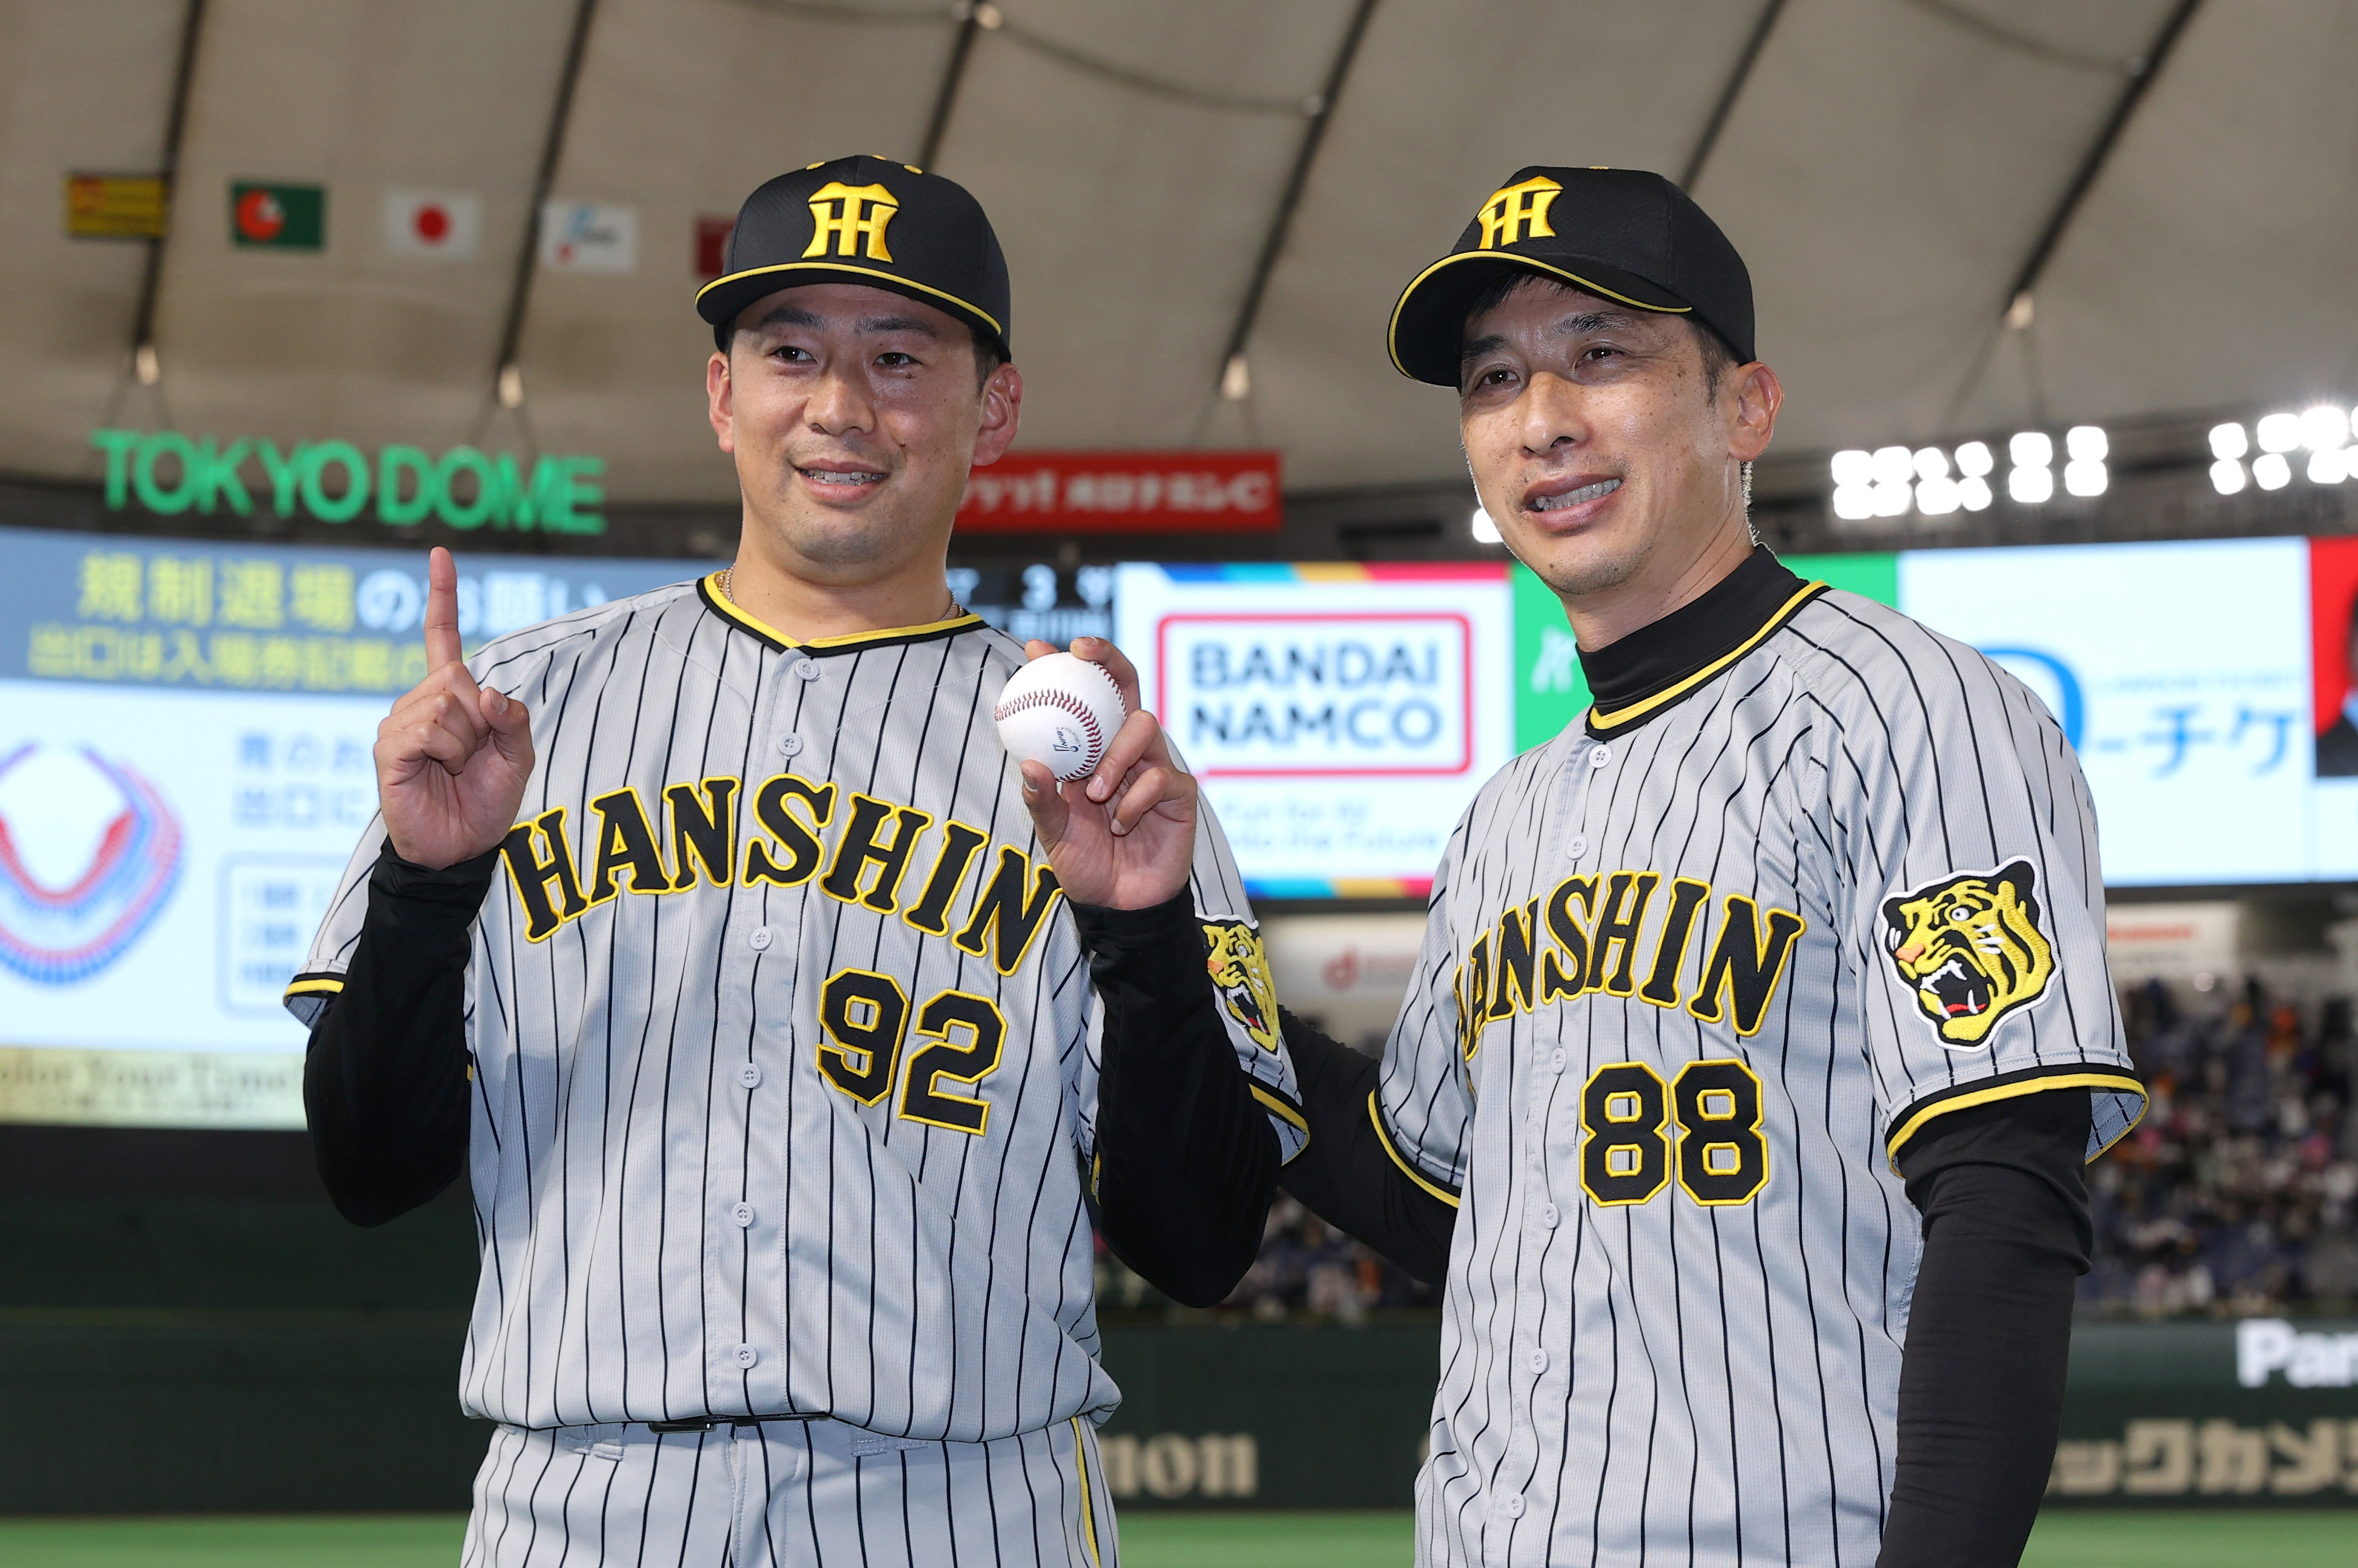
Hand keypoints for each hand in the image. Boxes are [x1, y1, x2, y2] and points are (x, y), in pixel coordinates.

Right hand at [373, 547, 534, 867]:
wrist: (463, 847)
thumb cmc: (487, 800)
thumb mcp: (519, 756)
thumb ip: (514, 719)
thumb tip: (486, 693)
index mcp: (451, 696)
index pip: (442, 638)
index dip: (443, 596)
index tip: (441, 554)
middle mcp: (420, 702)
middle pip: (460, 680)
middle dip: (481, 720)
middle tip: (474, 756)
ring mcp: (399, 723)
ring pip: (446, 706)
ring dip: (465, 742)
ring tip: (455, 768)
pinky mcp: (388, 749)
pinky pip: (427, 730)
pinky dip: (446, 751)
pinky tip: (437, 770)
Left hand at [1018, 636, 1196, 909]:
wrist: (1119, 904)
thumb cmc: (1085, 862)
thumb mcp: (1052, 831)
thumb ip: (1039, 798)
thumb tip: (1027, 762)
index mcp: (1091, 750)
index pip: (1083, 696)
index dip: (1064, 667)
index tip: (1037, 648)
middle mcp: (1124, 750)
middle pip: (1127, 686)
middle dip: (1107, 659)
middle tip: (1081, 654)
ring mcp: (1154, 768)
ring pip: (1144, 727)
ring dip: (1115, 755)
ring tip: (1095, 792)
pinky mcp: (1179, 794)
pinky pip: (1162, 778)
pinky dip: (1135, 799)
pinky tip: (1121, 823)